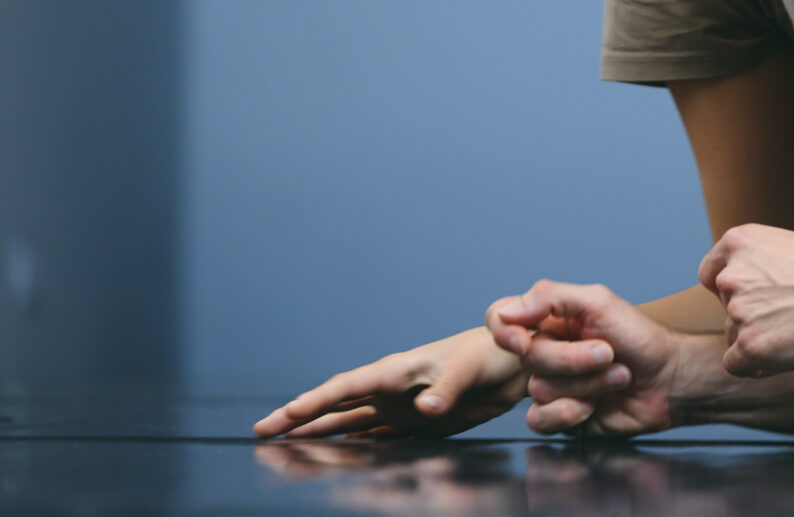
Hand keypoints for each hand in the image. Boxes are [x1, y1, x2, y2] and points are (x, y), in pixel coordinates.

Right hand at [253, 325, 526, 438]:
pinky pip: (376, 436)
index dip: (311, 403)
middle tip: (260, 433)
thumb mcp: (468, 368)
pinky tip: (334, 454)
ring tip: (285, 447)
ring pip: (350, 422)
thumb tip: (423, 411)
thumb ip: (445, 390)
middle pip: (336, 405)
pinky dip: (353, 445)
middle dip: (299, 418)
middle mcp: (391, 389)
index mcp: (397, 370)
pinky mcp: (417, 423)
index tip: (279, 418)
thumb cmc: (491, 354)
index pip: (344, 387)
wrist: (517, 362)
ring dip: (320, 433)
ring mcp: (401, 406)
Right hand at [486, 280, 687, 437]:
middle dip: (574, 358)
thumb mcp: (599, 302)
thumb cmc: (639, 337)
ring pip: (538, 389)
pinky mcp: (558, 417)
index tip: (523, 340)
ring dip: (585, 384)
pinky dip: (570, 412)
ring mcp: (550, 385)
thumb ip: (550, 297)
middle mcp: (545, 351)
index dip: (504, 332)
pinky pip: (539, 419)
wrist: (668, 380)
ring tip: (616, 376)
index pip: (500, 320)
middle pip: (529, 358)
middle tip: (609, 353)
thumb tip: (504, 311)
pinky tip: (595, 405)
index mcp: (549, 320)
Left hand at [699, 224, 793, 375]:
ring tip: (793, 336)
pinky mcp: (747, 346)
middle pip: (726, 307)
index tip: (754, 298)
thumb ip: (774, 252)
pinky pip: (736, 365)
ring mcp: (737, 312)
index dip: (733, 290)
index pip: (711, 274)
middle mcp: (731, 275)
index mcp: (739, 243)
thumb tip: (776, 259)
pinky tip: (783, 358)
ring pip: (733, 336)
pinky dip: (756, 366)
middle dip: (750, 315)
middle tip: (786, 318)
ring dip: (756, 340)